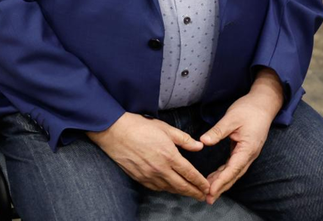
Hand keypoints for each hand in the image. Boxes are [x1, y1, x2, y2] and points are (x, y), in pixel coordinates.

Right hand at [87, 112, 209, 199]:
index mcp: (169, 155)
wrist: (114, 131)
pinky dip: (166, 189)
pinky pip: (156, 188)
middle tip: (203, 196)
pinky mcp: (139, 177)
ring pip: (169, 189)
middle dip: (194, 192)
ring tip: (189, 193)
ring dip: (180, 192)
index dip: (200, 182)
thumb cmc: (139, 126)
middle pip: (181, 186)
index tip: (207, 187)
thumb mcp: (165, 128)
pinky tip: (169, 187)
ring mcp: (149, 175)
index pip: (190, 174)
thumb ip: (184, 139)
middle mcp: (160, 169)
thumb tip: (199, 146)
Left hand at [198, 68, 283, 202]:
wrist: (263, 104)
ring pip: (234, 172)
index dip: (221, 182)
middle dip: (221, 187)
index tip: (210, 190)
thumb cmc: (249, 109)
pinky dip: (224, 173)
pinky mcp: (244, 150)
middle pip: (234, 175)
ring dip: (222, 182)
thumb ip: (218, 131)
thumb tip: (203, 141)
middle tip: (207, 198)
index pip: (232, 169)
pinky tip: (215, 177)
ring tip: (208, 191)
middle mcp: (249, 155)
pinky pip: (234, 166)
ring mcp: (248, 154)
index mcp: (247, 149)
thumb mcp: (231, 118)